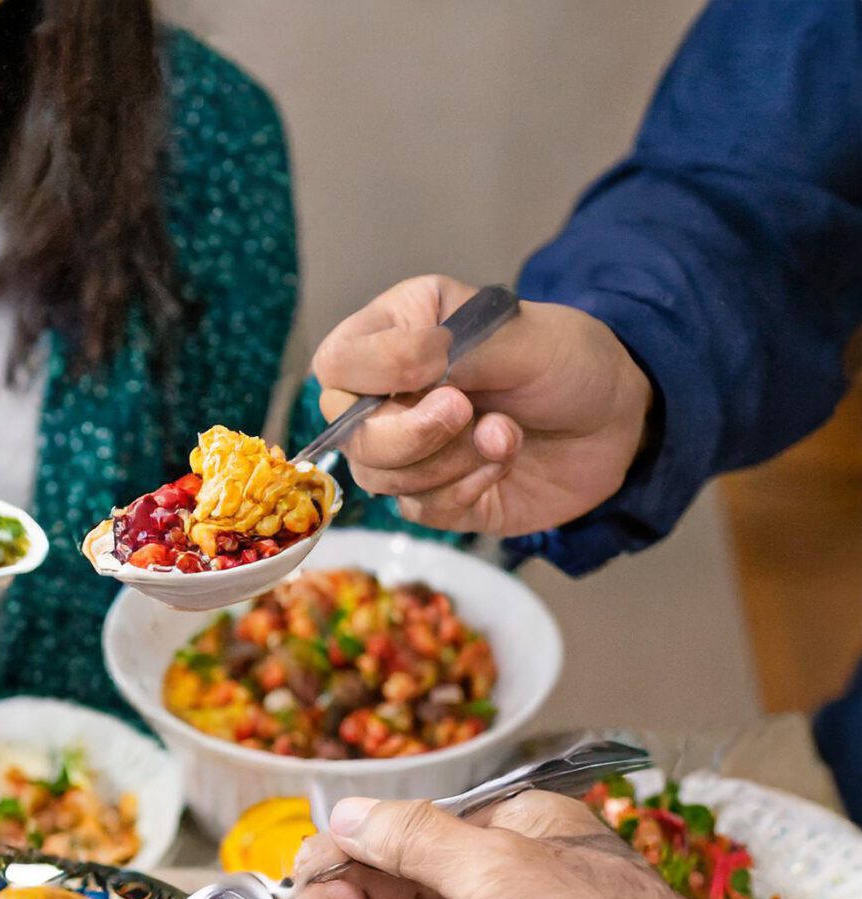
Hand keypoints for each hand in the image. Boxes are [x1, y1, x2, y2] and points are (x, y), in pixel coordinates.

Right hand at [310, 275, 654, 533]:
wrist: (616, 422)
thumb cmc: (569, 362)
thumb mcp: (521, 338)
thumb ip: (458, 352)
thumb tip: (408, 371)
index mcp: (400, 332)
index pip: (337, 362)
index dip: (373, 371)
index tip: (436, 363)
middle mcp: (391, 394)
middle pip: (351, 433)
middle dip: (411, 433)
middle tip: (467, 412)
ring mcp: (408, 451)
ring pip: (380, 478)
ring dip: (450, 462)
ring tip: (505, 434)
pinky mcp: (431, 498)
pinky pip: (419, 510)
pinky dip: (467, 488)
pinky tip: (504, 461)